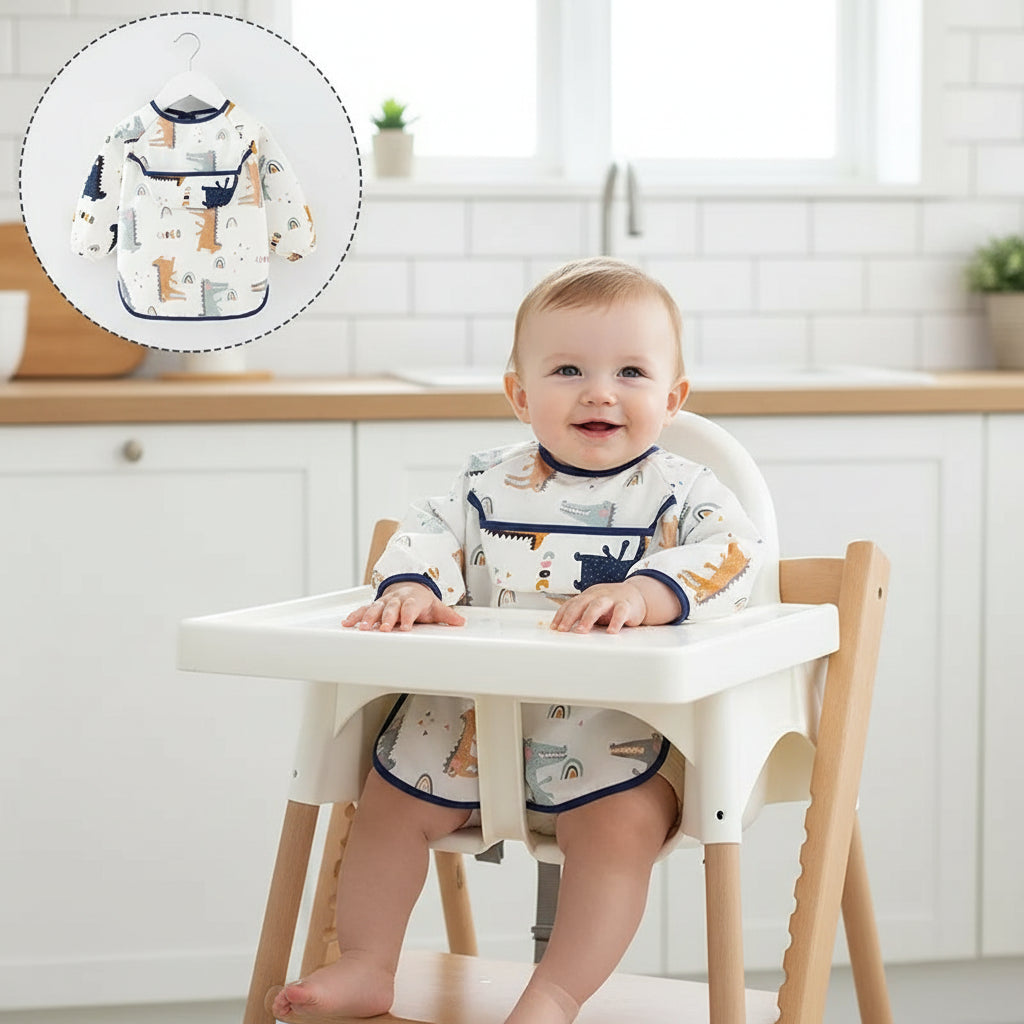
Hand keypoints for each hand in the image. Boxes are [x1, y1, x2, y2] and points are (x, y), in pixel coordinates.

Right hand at [342, 581, 465, 631]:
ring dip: (369, 618)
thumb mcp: (435, 607)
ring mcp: (385, 602)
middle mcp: (397, 600)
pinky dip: (355, 616)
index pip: (410, 608)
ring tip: (363, 628)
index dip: (407, 616)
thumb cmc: (422, 601)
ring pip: (375, 608)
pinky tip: (347, 623)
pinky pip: (363, 609)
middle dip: (387, 618)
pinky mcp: (375, 606)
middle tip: (384, 629)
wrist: (410, 587)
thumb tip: (461, 622)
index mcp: (412, 600)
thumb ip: (447, 615)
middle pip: (391, 608)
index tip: (406, 627)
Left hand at [550, 576, 681, 634]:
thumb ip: (581, 614)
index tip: (554, 627)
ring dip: (588, 618)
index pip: (571, 603)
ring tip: (581, 631)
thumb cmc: (612, 603)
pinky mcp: (626, 605)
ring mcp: (612, 599)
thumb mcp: (594, 605)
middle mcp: (598, 595)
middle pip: (581, 603)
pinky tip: (611, 631)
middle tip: (563, 630)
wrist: (637, 594)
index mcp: (588, 595)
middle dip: (570, 616)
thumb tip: (563, 628)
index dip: (561, 615)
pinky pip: (620, 612)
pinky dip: (615, 622)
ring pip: (598, 605)